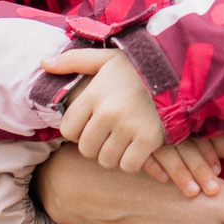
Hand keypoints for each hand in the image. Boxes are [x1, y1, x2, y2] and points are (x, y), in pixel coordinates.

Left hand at [47, 48, 169, 173]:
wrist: (180, 69)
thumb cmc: (138, 66)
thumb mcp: (105, 58)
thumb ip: (73, 60)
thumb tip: (44, 62)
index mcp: (94, 94)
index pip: (68, 130)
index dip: (78, 131)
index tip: (91, 124)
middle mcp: (108, 112)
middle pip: (86, 149)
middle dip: (95, 145)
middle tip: (109, 135)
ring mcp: (128, 127)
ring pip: (106, 160)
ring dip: (113, 155)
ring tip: (123, 140)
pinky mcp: (148, 139)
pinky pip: (129, 165)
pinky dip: (132, 161)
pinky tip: (137, 148)